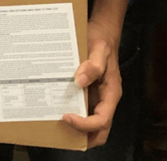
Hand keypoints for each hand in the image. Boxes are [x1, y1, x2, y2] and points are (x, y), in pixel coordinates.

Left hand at [62, 20, 121, 147]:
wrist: (101, 30)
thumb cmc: (101, 40)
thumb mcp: (98, 49)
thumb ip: (93, 65)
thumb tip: (80, 82)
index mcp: (111, 93)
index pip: (102, 120)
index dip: (85, 124)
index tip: (66, 117)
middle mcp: (104, 99)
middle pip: (99, 130)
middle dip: (83, 137)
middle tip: (62, 133)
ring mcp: (96, 96)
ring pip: (89, 122)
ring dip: (76, 127)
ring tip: (55, 123)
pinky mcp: (87, 91)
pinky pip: (81, 108)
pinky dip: (71, 112)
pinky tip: (55, 107)